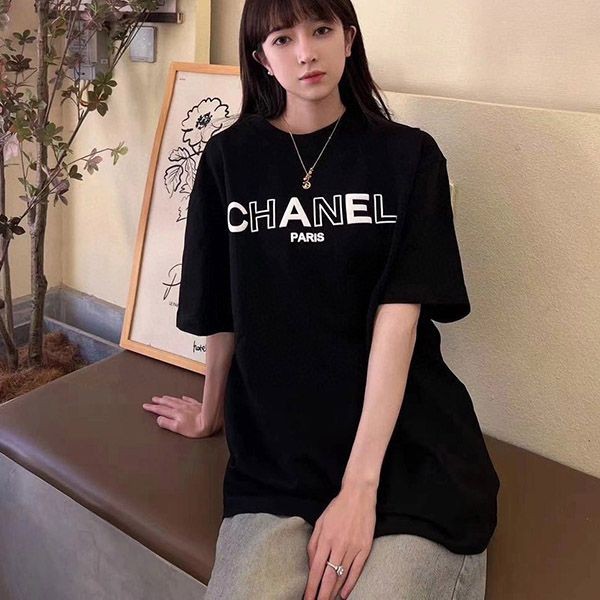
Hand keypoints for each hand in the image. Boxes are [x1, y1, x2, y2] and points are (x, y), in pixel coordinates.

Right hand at [142, 394, 221, 437]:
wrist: (210, 421)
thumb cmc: (195, 428)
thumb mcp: (178, 428)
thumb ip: (167, 423)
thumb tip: (159, 419)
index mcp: (175, 414)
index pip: (161, 410)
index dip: (153, 408)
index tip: (146, 406)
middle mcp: (181, 408)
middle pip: (168, 403)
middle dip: (159, 401)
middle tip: (153, 399)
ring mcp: (189, 405)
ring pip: (176, 400)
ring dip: (169, 399)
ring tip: (163, 397)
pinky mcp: (197, 405)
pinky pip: (188, 400)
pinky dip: (184, 398)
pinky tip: (182, 397)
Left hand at [304, 483, 376, 599]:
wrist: (359, 495)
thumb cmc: (337, 508)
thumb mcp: (320, 522)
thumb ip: (314, 544)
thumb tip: (312, 565)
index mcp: (326, 538)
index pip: (316, 569)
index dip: (311, 587)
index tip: (307, 599)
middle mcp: (339, 545)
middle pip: (330, 577)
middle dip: (322, 595)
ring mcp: (353, 547)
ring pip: (343, 576)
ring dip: (335, 592)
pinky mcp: (365, 547)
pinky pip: (357, 570)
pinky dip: (351, 584)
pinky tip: (345, 594)